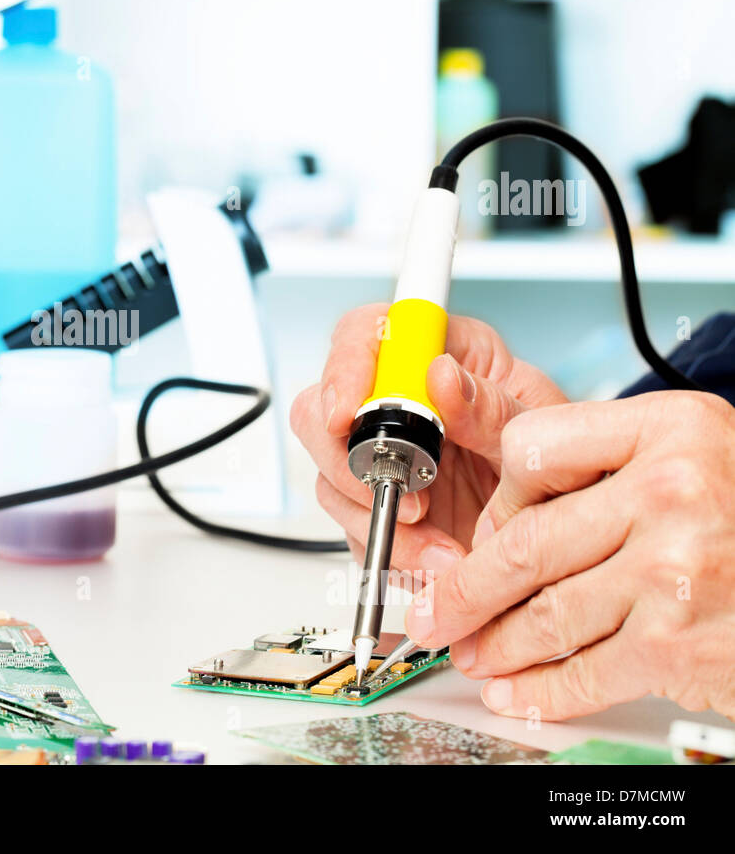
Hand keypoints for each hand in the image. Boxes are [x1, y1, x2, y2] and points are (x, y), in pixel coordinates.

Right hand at [290, 304, 566, 578]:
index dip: (344, 369)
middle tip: (400, 495)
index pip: (364, 336)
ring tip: (440, 548)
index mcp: (438, 354)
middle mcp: (399, 404)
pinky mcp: (384, 511)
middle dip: (349, 461)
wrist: (579, 529)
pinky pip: (358, 533)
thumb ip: (491, 407)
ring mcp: (385, 460)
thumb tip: (440, 376)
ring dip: (378, 520)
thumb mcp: (543, 429)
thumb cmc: (570, 460)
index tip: (346, 412)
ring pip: (332, 480)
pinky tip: (438, 562)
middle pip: (321, 411)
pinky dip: (395, 555)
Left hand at [405, 391, 734, 720]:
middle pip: (523, 543)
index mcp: (667, 429)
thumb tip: (505, 511)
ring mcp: (676, 571)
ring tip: (472, 651)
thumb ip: (606, 462)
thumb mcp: (694, 449)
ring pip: (544, 613)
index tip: (487, 530)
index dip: (501, 496)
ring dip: (495, 642)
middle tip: (435, 610)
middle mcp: (670, 492)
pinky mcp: (681, 644)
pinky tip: (517, 689)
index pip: (531, 448)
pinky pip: (585, 670)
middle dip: (465, 588)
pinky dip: (540, 689)